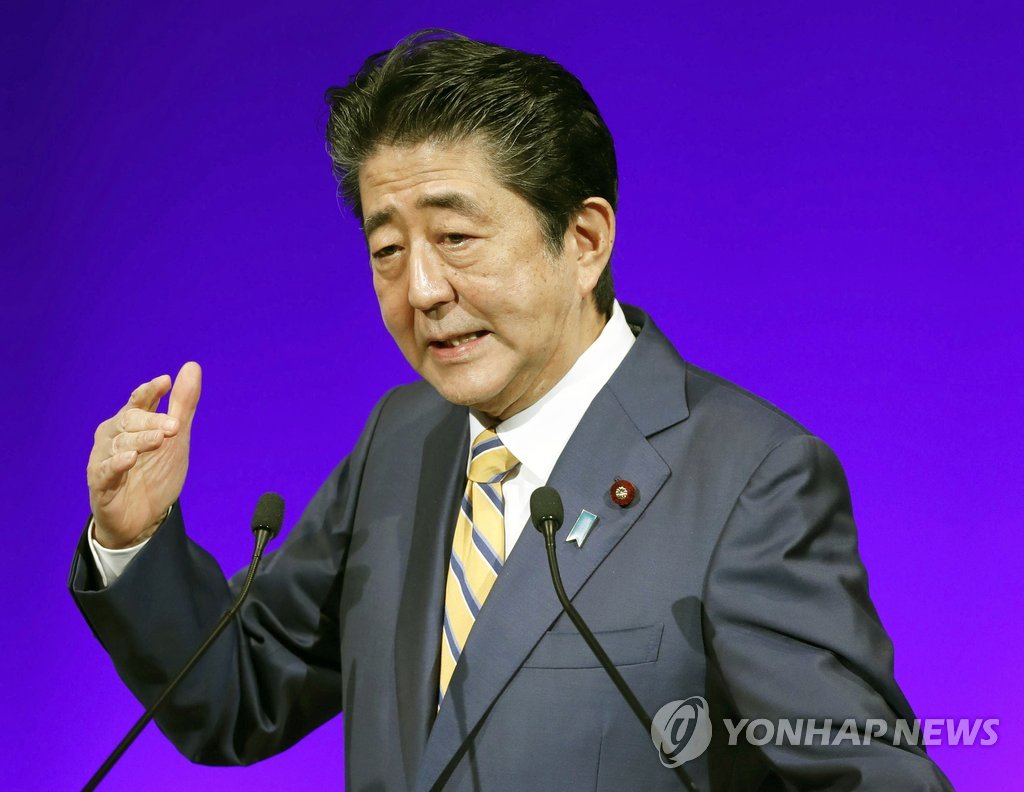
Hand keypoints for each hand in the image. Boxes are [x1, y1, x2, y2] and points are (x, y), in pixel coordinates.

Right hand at [87, 362, 201, 547]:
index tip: (165, 382)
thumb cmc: (156, 472)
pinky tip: (130, 458)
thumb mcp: (176, 436)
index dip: (149, 391)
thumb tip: (192, 366)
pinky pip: (106, 470)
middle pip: (129, 421)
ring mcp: (104, 459)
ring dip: (140, 440)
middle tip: (174, 426)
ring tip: (160, 439)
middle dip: (152, 420)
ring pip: (120, 444)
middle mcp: (113, 436)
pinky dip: (117, 463)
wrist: (144, 518)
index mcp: (130, 422)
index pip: (138, 401)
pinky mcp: (100, 484)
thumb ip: (182, 404)